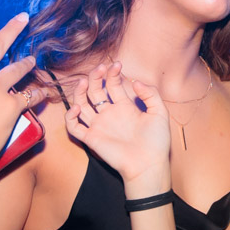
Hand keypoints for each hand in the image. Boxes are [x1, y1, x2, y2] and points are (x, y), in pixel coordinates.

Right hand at [65, 62, 170, 195]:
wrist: (149, 165)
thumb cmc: (156, 142)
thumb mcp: (159, 113)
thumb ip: (151, 94)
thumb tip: (134, 82)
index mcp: (124, 107)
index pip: (112, 85)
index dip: (112, 74)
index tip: (117, 65)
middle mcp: (109, 115)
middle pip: (95, 91)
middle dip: (95, 77)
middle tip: (100, 68)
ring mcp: (99, 126)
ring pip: (81, 105)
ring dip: (80, 92)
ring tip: (83, 82)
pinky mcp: (91, 139)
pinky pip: (74, 127)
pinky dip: (70, 117)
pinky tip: (77, 107)